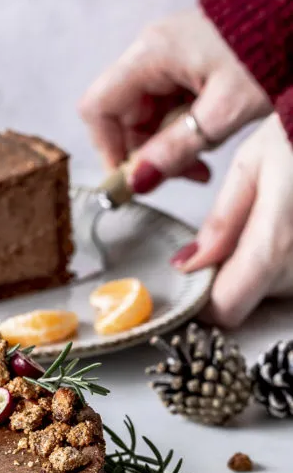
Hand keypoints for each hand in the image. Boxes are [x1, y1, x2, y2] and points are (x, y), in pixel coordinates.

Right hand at [79, 8, 271, 191]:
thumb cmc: (269, 51)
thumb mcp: (224, 111)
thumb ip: (177, 148)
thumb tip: (138, 180)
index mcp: (150, 54)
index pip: (98, 107)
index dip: (107, 148)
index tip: (133, 177)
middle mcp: (149, 52)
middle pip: (121, 116)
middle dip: (146, 153)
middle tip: (181, 175)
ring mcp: (165, 58)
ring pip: (144, 117)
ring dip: (166, 146)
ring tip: (202, 162)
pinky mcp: (183, 65)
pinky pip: (165, 107)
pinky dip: (180, 131)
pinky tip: (207, 140)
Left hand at [172, 114, 292, 326]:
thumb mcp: (252, 164)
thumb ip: (221, 222)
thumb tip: (188, 264)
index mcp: (274, 244)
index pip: (226, 308)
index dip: (202, 300)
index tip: (192, 277)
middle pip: (248, 299)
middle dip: (229, 274)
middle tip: (235, 230)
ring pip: (272, 289)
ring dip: (258, 265)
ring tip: (268, 219)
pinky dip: (282, 258)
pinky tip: (286, 224)